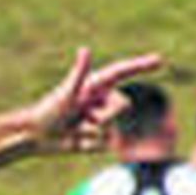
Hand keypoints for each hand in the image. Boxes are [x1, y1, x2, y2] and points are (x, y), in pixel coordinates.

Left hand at [30, 47, 163, 152]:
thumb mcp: (66, 93)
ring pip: (112, 129)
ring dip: (92, 132)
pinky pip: (103, 145)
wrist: (35, 135)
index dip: (142, 65)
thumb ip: (79, 73)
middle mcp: (101, 101)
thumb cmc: (48, 111)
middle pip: (124, 106)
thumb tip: (85, 49)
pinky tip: (74, 141)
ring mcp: (100, 120)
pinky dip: (88, 145)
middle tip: (83, 117)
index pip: (124, 72)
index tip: (160, 60)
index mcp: (96, 86)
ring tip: (74, 128)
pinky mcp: (95, 139)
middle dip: (106, 115)